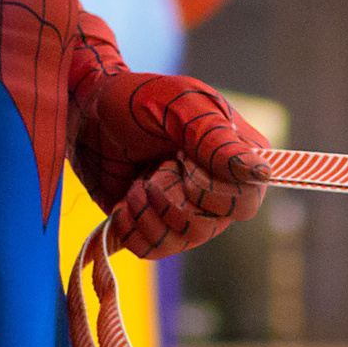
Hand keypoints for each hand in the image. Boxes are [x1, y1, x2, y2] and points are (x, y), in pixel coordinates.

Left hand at [68, 24, 269, 259]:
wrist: (84, 109)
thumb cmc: (136, 97)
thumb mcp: (180, 106)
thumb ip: (218, 139)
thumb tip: (263, 173)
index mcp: (236, 159)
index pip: (245, 203)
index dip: (210, 193)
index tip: (180, 162)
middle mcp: (217, 191)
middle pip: (211, 228)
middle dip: (171, 204)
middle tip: (152, 173)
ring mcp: (185, 211)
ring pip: (181, 242)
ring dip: (148, 215)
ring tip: (134, 186)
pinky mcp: (152, 223)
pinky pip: (153, 249)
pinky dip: (132, 229)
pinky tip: (124, 203)